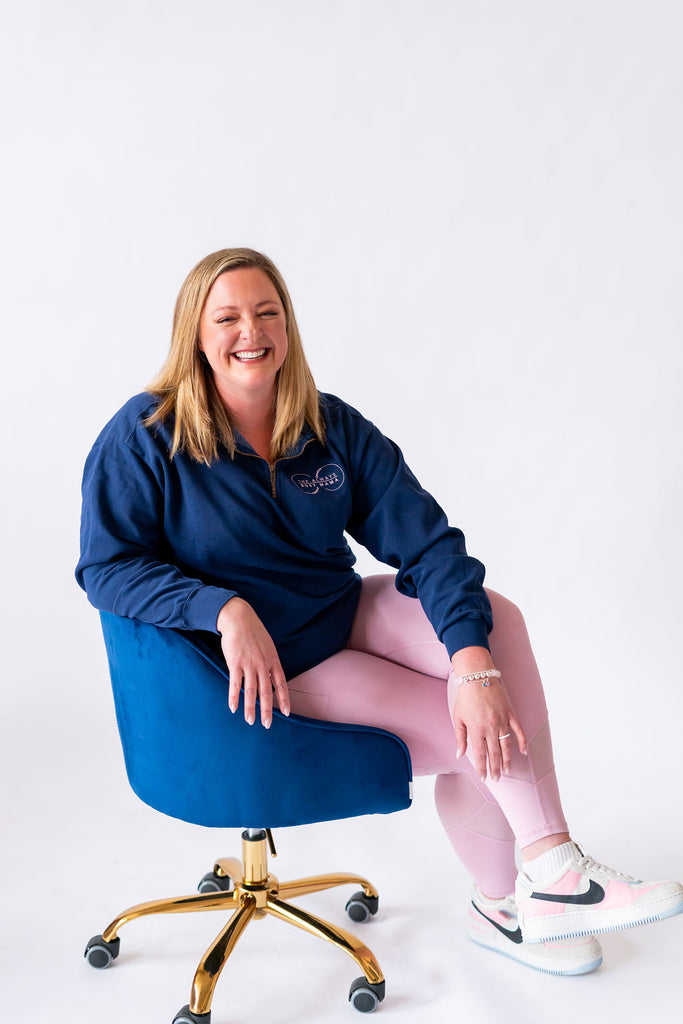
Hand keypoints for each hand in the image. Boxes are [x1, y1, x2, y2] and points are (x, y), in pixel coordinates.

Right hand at [217, 597, 289, 727]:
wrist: (238, 618)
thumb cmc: (252, 631)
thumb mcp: (267, 645)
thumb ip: (268, 661)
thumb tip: (268, 676)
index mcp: (273, 660)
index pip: (281, 684)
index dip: (284, 699)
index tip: (286, 712)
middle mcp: (263, 664)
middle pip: (267, 692)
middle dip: (267, 710)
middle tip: (267, 724)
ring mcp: (249, 664)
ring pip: (251, 691)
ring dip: (250, 708)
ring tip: (250, 721)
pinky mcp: (235, 663)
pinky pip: (235, 684)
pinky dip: (234, 698)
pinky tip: (233, 708)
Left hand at [449, 648, 525, 782]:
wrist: (478, 678)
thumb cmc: (466, 698)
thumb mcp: (458, 718)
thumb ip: (460, 738)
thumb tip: (460, 754)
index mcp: (477, 729)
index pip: (480, 755)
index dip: (482, 768)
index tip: (484, 778)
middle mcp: (491, 727)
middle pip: (494, 753)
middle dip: (495, 768)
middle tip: (496, 779)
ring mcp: (502, 721)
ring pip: (507, 745)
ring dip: (507, 760)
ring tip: (507, 771)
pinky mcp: (510, 714)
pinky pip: (519, 730)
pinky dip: (522, 741)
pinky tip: (524, 752)